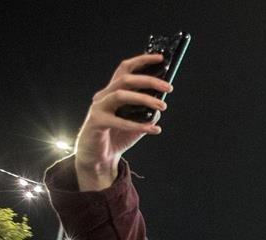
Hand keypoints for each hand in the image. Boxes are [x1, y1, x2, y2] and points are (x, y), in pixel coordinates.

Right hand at [74, 53, 171, 190]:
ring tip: (162, 105)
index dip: (142, 61)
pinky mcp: (96, 122)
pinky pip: (119, 121)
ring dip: (145, 99)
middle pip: (126, 79)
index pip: (125, 69)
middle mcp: (104, 95)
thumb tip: (160, 103)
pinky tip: (154, 129)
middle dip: (149, 80)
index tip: (160, 58)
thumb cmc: (118, 136)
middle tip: (169, 86)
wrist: (99, 156)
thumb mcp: (137, 121)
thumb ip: (147, 111)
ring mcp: (98, 107)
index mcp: (113, 91)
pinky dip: (139, 125)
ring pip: (122, 95)